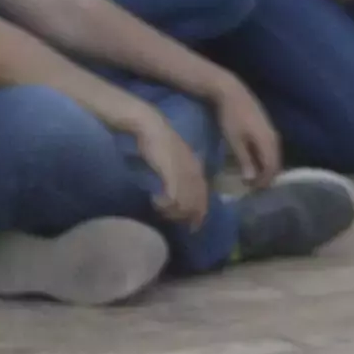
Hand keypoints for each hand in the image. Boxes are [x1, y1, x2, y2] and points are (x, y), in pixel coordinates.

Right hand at [125, 105, 210, 227]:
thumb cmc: (159, 141)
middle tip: (175, 224)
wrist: (150, 126)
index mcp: (196, 168)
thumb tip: (178, 190)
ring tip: (160, 209)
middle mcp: (193, 171)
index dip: (199, 213)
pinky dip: (165, 204)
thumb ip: (179, 172)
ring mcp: (183, 172)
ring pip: (185, 203)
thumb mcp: (174, 158)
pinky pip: (172, 197)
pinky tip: (155, 201)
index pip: (203, 196)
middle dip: (187, 217)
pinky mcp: (170, 172)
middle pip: (196, 202)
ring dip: (172, 211)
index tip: (194, 227)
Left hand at [203, 77, 284, 190]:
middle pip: (276, 162)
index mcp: (268, 141)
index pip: (272, 168)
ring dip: (266, 167)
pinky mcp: (267, 127)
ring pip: (274, 155)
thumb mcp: (234, 141)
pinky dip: (265, 158)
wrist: (231, 92)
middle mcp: (274, 137)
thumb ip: (244, 160)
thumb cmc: (230, 117)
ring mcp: (272, 130)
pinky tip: (255, 161)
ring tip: (254, 176)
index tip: (251, 190)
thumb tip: (251, 179)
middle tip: (253, 187)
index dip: (263, 181)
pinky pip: (271, 148)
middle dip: (267, 176)